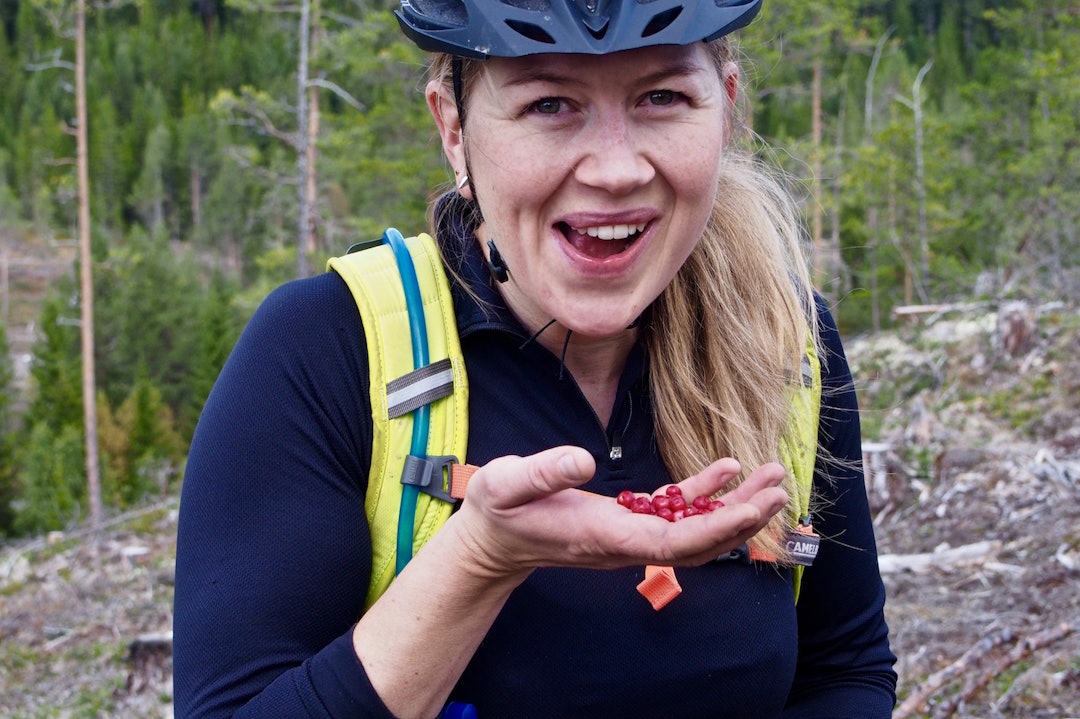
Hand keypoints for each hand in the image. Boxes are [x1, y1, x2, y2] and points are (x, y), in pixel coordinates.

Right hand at [443, 447, 788, 578]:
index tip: (750, 509)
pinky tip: (727, 470)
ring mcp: (630, 534)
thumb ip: (543, 472)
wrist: (494, 540)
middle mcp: (626, 543)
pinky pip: (676, 512)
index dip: (716, 528)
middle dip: (741, 519)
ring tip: (770, 477)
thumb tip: (584, 458)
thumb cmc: (499, 511)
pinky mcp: (627, 520)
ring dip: (733, 506)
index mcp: (605, 536)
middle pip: (698, 542)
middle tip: (779, 488)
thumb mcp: (508, 484)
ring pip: (694, 528)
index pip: (674, 543)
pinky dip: (704, 494)